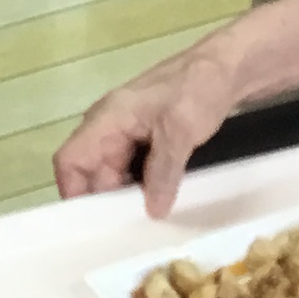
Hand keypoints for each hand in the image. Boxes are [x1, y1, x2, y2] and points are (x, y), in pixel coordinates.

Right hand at [53, 42, 241, 217]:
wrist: (228, 66)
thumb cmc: (197, 89)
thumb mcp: (180, 131)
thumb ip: (163, 172)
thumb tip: (152, 211)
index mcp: (107, 118)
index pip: (70, 159)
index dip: (73, 191)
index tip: (92, 223)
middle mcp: (110, 125)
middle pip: (92, 172)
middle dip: (105, 200)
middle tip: (125, 230)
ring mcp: (129, 130)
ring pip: (114, 172)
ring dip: (125, 194)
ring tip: (142, 222)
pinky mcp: (148, 136)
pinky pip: (134, 167)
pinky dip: (142, 185)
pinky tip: (158, 202)